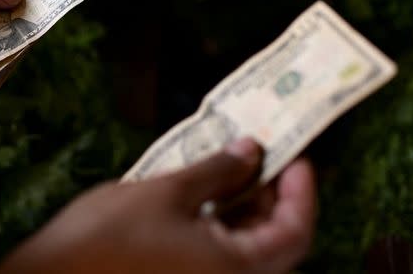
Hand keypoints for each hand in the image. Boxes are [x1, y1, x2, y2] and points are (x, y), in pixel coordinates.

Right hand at [0, 138, 315, 273]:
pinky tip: (204, 190)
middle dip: (273, 195)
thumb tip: (252, 150)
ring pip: (245, 248)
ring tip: (234, 163)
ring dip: (246, 206)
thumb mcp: (168, 192)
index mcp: (236, 268)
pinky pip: (218, 252)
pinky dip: (220, 221)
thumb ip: (217, 171)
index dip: (301, 190)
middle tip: (263, 153)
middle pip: (274, 242)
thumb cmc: (111, 233)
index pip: (294, 231)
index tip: (295, 154)